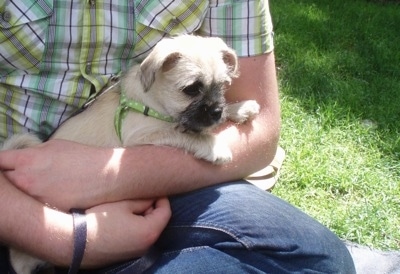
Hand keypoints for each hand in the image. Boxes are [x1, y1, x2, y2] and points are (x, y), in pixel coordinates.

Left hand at [0, 139, 118, 209]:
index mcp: (26, 160)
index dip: (2, 164)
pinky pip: (35, 208)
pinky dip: (38, 205)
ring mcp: (35, 198)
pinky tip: (51, 198)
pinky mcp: (46, 212)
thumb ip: (34, 153)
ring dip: (23, 193)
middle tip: (21, 178)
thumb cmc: (83, 156)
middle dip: (9, 179)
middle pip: (3, 183)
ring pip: (18, 198)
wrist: (105, 176)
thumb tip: (24, 158)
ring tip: (38, 189)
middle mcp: (25, 180)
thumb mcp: (55, 145)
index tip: (6, 166)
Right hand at [82, 198, 170, 267]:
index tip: (152, 189)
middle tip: (138, 196)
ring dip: (142, 217)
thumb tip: (153, 197)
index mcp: (150, 232)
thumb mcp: (124, 204)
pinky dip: (134, 227)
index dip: (161, 197)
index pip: (166, 211)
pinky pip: (137, 238)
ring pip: (147, 229)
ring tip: (127, 206)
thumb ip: (143, 199)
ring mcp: (137, 252)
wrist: (74, 242)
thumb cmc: (99, 220)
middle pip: (158, 221)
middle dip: (151, 207)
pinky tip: (121, 219)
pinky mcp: (126, 255)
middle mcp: (147, 246)